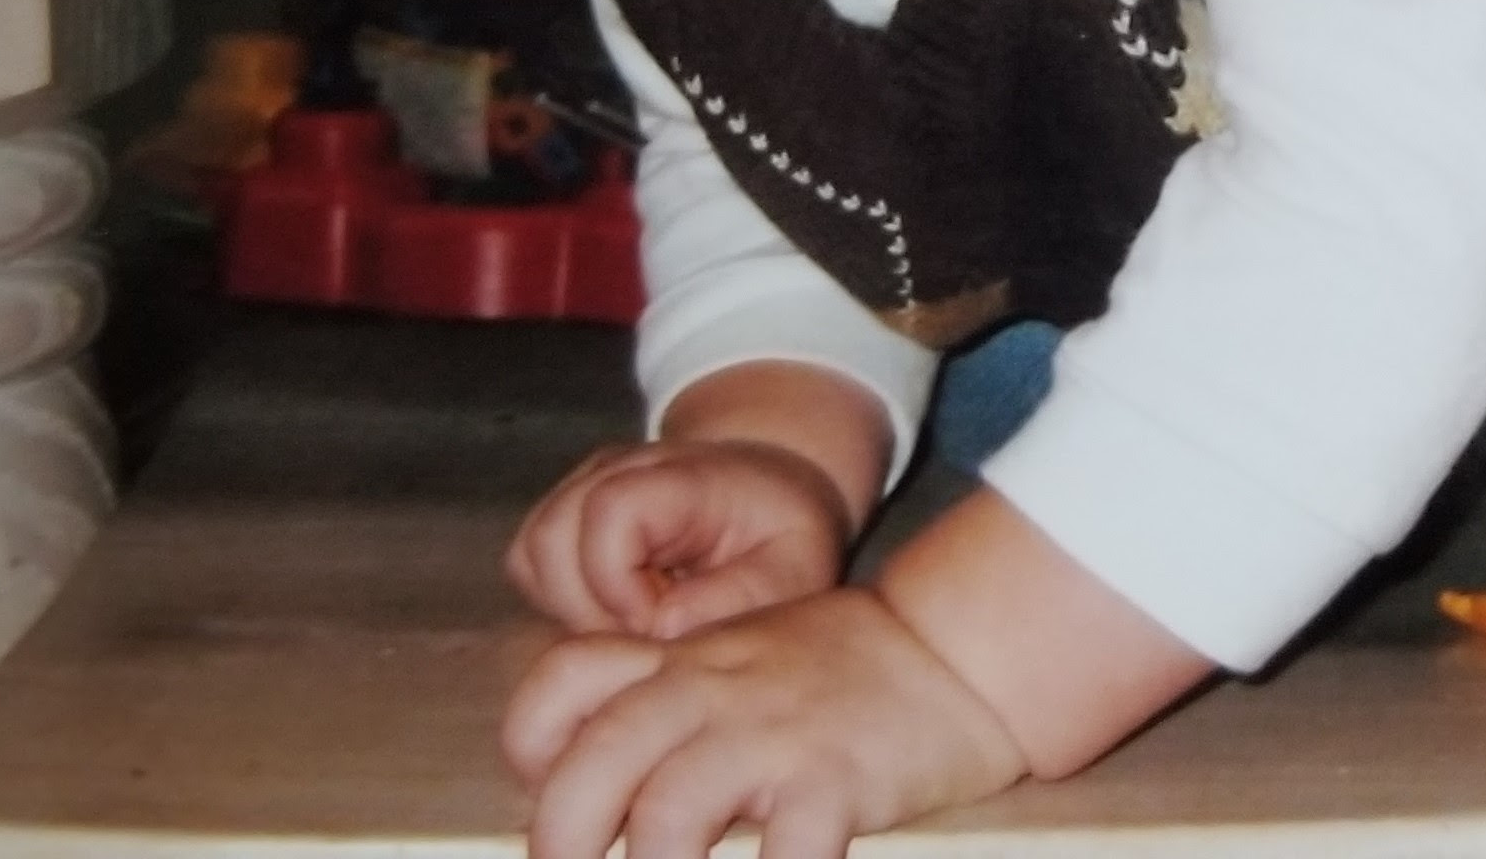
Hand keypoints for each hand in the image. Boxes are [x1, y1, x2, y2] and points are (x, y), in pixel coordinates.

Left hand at [502, 586, 1027, 858]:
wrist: (953, 648)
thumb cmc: (842, 669)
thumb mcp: (741, 656)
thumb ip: (677, 701)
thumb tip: (612, 786)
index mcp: (681, 659)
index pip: (568, 678)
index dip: (532, 744)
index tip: (543, 796)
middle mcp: (710, 690)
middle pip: (598, 760)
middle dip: (561, 838)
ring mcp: (770, 734)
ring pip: (669, 814)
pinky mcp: (833, 779)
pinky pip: (784, 855)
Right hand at [508, 439, 853, 639]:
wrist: (767, 488)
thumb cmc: (783, 532)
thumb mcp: (796, 567)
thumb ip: (741, 597)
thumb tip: (663, 627)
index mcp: (680, 474)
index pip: (610, 512)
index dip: (621, 584)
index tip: (664, 623)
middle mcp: (617, 467)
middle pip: (552, 538)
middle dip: (593, 610)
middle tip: (649, 634)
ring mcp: (582, 485)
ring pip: (531, 554)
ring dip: (572, 609)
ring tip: (635, 624)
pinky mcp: (564, 513)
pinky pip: (529, 564)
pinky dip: (560, 601)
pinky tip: (615, 613)